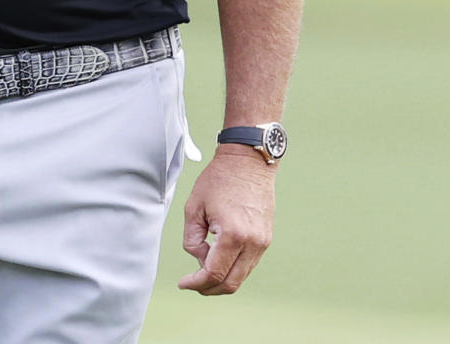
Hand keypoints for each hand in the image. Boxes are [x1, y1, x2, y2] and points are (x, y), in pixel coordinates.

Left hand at [178, 148, 275, 295]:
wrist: (248, 161)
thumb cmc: (219, 179)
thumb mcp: (194, 206)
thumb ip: (192, 239)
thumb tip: (201, 259)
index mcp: (233, 235)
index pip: (214, 274)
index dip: (196, 283)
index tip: (183, 283)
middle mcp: (252, 243)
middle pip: (231, 284)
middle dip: (209, 288)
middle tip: (193, 283)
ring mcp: (262, 242)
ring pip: (242, 276)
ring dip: (222, 279)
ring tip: (203, 267)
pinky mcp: (266, 239)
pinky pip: (249, 264)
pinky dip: (233, 268)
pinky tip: (219, 257)